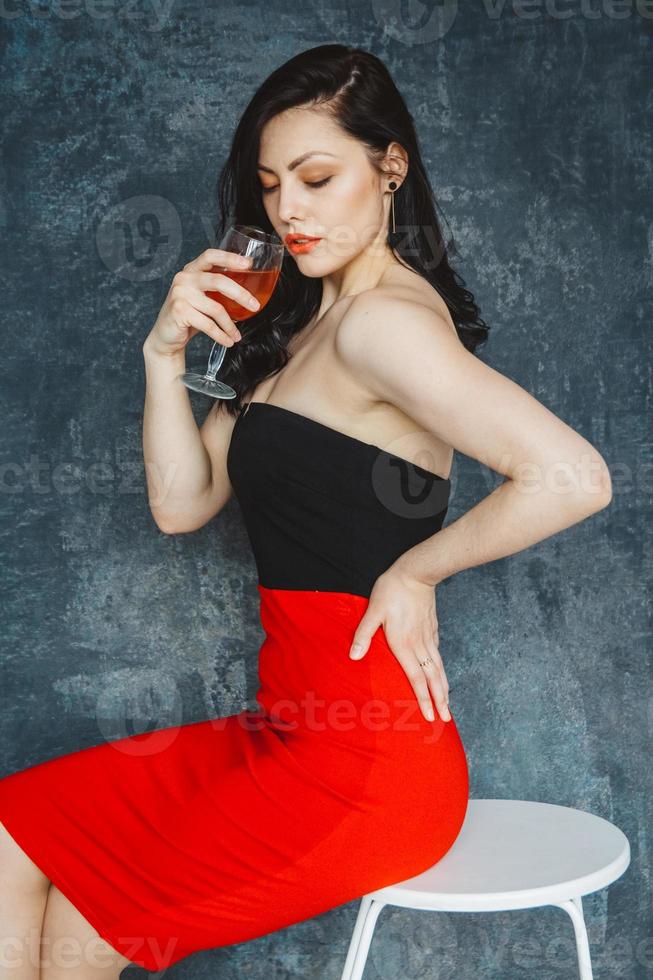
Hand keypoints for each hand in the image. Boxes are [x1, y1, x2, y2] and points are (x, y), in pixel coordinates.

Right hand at [143, 247, 259, 356]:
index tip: (248, 264)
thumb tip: (248, 293)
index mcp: (191, 270)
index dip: (230, 257)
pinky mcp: (179, 311)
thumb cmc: (188, 316)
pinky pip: (208, 324)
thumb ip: (218, 291)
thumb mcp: (202, 298)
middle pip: (219, 281)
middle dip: (241, 294)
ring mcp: (180, 294)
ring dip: (230, 325)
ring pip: (216, 308)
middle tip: (254, 305)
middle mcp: (184, 278)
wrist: (166, 336)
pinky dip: (221, 335)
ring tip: (236, 335)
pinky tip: (227, 340)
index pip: (211, 256)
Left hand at [348, 564, 451, 722]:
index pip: (416, 678)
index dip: (423, 698)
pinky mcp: (432, 628)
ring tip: (448, 703)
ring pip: (438, 667)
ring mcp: (428, 636)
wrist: (416, 572)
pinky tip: (441, 674)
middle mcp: (419, 644)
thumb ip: (363, 635)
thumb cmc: (391, 590)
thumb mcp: (373, 611)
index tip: (430, 716)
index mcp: (403, 644)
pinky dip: (442, 668)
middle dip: (439, 700)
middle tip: (446, 719)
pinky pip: (438, 654)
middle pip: (432, 677)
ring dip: (444, 687)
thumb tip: (353, 656)